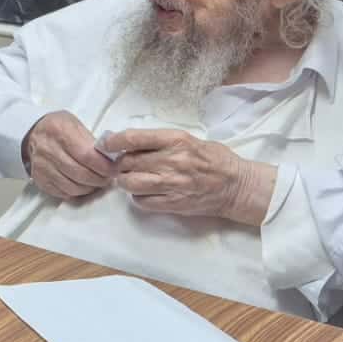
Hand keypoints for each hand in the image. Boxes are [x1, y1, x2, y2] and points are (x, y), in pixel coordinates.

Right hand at [22, 112, 115, 199]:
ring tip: (96, 181)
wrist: (33, 134)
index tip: (114, 168)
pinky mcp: (40, 180)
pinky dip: (78, 192)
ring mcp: (42, 166)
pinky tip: (82, 184)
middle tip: (108, 177)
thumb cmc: (59, 128)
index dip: (104, 166)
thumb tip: (111, 159)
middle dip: (100, 179)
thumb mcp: (75, 124)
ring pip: (74, 187)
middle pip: (81, 174)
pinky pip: (64, 193)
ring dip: (90, 187)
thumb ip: (92, 141)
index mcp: (60, 131)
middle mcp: (48, 150)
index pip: (87, 156)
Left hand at [103, 129, 274, 225]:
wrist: (236, 186)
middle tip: (121, 165)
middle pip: (128, 162)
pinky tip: (144, 193)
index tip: (106, 144)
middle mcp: (172, 161)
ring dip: (126, 181)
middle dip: (120, 164)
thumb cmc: (213, 159)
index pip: (133, 138)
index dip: (113, 141)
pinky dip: (138, 197)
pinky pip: (142, 202)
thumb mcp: (188, 139)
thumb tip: (130, 143)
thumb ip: (161, 142)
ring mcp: (172, 184)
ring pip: (130, 183)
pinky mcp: (174, 203)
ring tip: (131, 179)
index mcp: (176, 140)